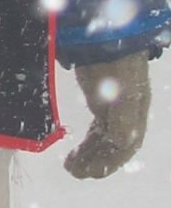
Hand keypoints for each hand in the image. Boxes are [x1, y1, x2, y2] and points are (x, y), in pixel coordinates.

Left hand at [64, 54, 150, 178]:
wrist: (105, 35)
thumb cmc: (116, 64)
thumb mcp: (122, 92)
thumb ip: (124, 119)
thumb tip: (124, 144)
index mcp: (136, 114)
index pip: (126, 146)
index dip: (109, 161)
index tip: (88, 171)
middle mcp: (127, 114)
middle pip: (114, 147)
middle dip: (96, 161)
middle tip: (73, 170)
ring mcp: (114, 109)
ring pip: (104, 141)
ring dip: (89, 155)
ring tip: (70, 165)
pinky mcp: (100, 102)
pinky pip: (98, 131)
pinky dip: (88, 143)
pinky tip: (76, 150)